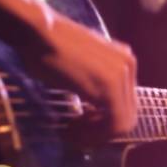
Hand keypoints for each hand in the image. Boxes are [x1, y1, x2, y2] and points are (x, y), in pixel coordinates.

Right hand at [22, 9, 137, 135]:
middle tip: (74, 133)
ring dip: (96, 135)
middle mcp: (129, 66)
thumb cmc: (47, 46)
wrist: (38, 31)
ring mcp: (122, 76)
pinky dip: (93, 134)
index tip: (78, 123)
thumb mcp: (80, 66)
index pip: (125, 103)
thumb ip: (95, 83)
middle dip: (100, 131)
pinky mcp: (110, 87)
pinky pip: (113, 124)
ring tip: (70, 132)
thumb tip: (94, 111)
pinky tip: (71, 130)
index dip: (103, 121)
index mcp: (124, 60)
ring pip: (122, 124)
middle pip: (127, 114)